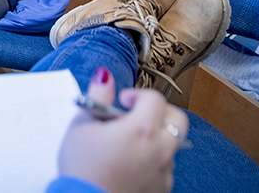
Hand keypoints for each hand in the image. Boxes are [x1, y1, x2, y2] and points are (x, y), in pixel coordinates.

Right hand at [58, 68, 188, 192]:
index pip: (154, 98)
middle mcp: (160, 149)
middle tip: (138, 114)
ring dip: (156, 136)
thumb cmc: (83, 169)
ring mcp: (164, 171)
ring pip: (172, 143)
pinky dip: (153, 158)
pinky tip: (130, 162)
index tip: (122, 101)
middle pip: (177, 118)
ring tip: (128, 142)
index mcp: (142, 129)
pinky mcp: (162, 188)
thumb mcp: (81, 125)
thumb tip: (105, 78)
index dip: (137, 94)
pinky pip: (165, 166)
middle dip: (160, 110)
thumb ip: (97, 96)